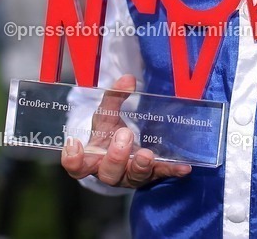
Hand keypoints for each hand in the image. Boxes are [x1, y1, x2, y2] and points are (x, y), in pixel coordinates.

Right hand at [61, 75, 191, 186]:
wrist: (126, 148)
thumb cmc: (109, 133)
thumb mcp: (106, 115)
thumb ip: (114, 96)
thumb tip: (128, 79)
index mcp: (92, 158)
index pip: (76, 166)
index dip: (73, 159)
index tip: (74, 143)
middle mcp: (110, 171)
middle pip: (108, 172)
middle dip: (116, 156)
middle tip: (124, 134)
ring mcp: (130, 176)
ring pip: (133, 177)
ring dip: (140, 166)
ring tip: (147, 154)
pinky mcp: (150, 175)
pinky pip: (161, 174)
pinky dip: (172, 171)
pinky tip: (184, 168)